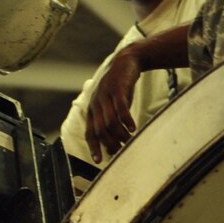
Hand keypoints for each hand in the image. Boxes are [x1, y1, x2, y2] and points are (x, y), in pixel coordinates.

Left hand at [85, 47, 142, 161]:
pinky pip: (121, 109)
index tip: (99, 161)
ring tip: (129, 141)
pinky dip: (127, 120)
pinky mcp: (117, 89)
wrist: (126, 62)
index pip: (90, 132)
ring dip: (120, 134)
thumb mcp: (110, 104)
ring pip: (110, 121)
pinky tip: (133, 128)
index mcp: (92, 109)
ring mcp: (105, 95)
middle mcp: (96, 103)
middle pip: (100, 130)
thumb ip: (108, 121)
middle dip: (110, 143)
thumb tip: (111, 144)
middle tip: (121, 151)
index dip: (93, 147)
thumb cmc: (119, 88)